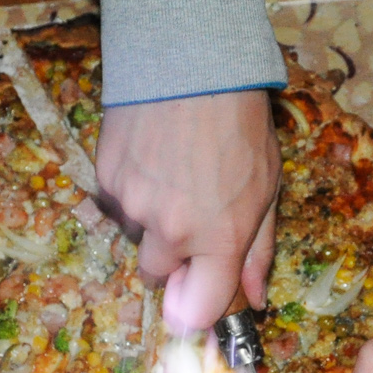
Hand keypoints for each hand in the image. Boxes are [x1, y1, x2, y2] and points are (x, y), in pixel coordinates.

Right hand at [97, 89, 279, 332]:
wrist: (192, 62)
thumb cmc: (239, 124)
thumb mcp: (267, 187)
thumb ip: (257, 249)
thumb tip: (254, 299)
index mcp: (219, 236)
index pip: (197, 309)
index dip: (196, 310)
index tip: (196, 299)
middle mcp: (170, 229)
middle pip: (157, 273)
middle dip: (172, 255)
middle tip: (191, 211)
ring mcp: (132, 203)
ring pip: (135, 233)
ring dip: (150, 217)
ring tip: (174, 169)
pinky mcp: (105, 177)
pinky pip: (116, 200)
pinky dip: (132, 187)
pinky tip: (152, 154)